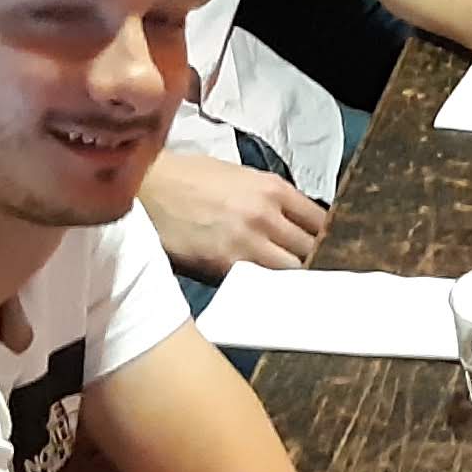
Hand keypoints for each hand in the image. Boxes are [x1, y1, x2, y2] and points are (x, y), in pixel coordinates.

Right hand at [144, 144, 329, 277]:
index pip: (321, 221)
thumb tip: (290, 223)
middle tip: (313, 276)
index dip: (326, 239)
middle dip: (314, 262)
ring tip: (291, 290)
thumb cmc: (185, 178)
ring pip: (292, 272)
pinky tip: (267, 295)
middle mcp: (267, 214)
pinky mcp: (225, 266)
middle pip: (312, 249)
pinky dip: (266, 290)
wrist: (145, 186)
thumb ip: (268, 199)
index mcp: (272, 188)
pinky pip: (260, 285)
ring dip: (293, 281)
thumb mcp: (237, 176)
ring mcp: (247, 242)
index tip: (326, 251)